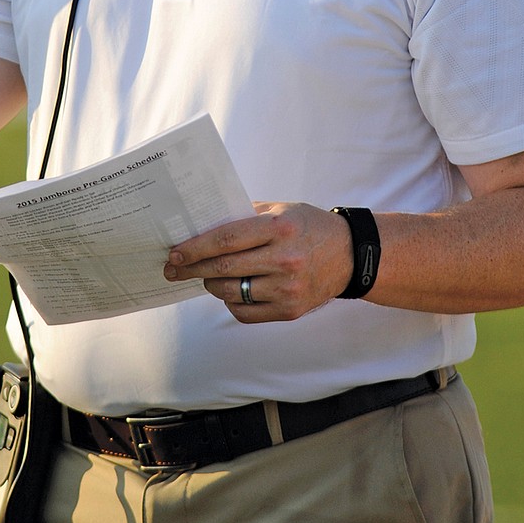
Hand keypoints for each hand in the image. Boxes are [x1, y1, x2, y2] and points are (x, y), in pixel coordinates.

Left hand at [164, 202, 353, 321]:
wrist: (350, 255)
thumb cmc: (308, 226)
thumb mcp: (281, 209)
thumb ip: (245, 215)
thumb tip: (202, 226)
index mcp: (279, 228)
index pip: (226, 239)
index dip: (196, 247)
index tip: (175, 251)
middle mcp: (284, 260)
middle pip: (224, 268)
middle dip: (192, 268)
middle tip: (173, 268)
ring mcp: (288, 289)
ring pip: (231, 292)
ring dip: (211, 284)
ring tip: (206, 275)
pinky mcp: (290, 311)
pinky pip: (245, 312)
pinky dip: (231, 301)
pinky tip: (231, 290)